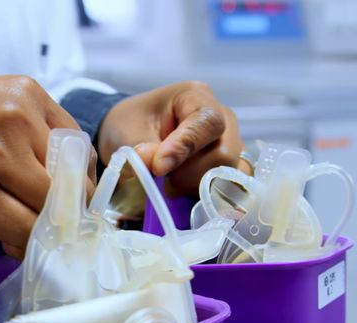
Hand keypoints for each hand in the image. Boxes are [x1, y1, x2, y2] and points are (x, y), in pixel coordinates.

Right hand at [0, 75, 81, 257]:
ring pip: (48, 209)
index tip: (68, 197)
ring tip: (27, 234)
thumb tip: (61, 182)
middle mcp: (16, 121)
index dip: (77, 179)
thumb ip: (26, 132)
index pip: (77, 144)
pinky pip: (20, 230)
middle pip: (69, 181)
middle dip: (66, 210)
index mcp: (24, 95)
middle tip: (53, 224)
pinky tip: (9, 242)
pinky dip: (21, 244)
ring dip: (44, 230)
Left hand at [98, 81, 246, 197]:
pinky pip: (230, 185)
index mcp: (196, 96)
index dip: (186, 148)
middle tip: (161, 175)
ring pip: (226, 173)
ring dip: (194, 184)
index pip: (207, 122)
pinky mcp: (229, 164)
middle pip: (222, 153)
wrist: (133, 133)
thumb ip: (141, 148)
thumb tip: (154, 164)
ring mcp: (230, 141)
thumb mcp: (126, 130)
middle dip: (188, 173)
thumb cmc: (132, 123)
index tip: (159, 168)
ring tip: (169, 180)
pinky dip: (206, 192)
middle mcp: (222, 116)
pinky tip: (184, 188)